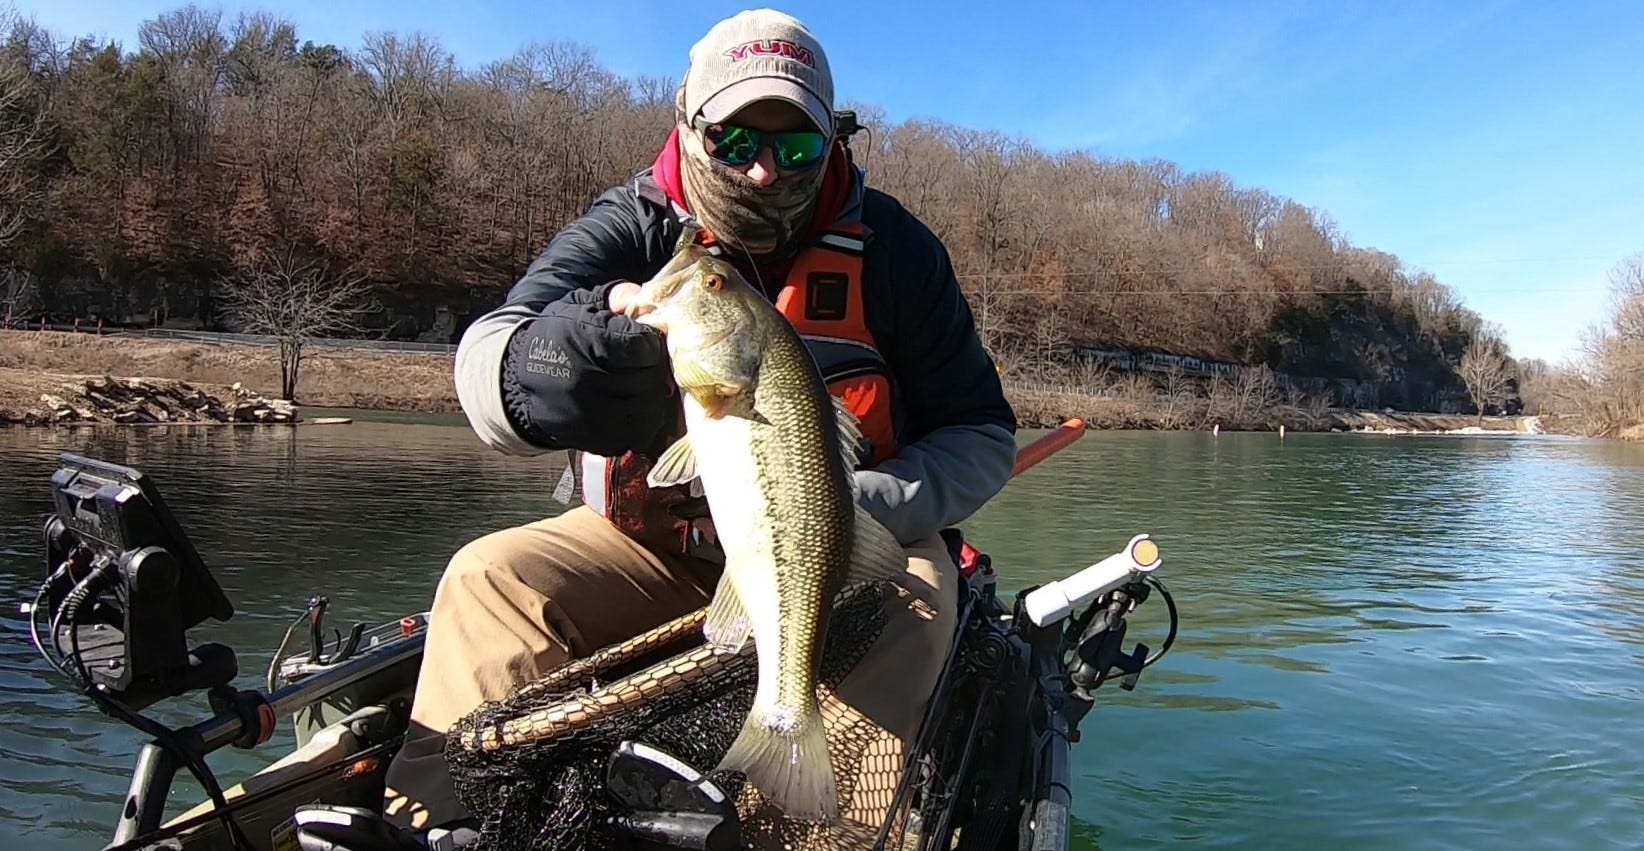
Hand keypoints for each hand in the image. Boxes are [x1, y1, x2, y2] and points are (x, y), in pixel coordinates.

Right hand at [507, 284, 673, 456]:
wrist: (518, 384)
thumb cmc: (558, 339)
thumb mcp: (580, 307)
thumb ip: (616, 298)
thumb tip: (645, 296)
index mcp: (585, 340)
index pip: (642, 343)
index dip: (650, 339)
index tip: (645, 338)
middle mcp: (587, 380)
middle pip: (650, 377)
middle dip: (655, 368)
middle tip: (647, 362)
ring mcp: (590, 414)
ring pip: (648, 408)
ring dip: (652, 395)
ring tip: (641, 384)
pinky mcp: (593, 440)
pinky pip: (637, 434)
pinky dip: (642, 421)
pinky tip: (630, 406)